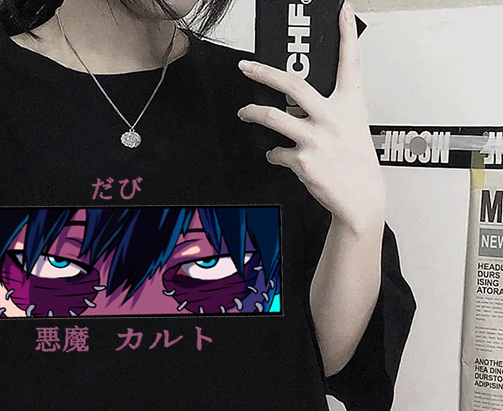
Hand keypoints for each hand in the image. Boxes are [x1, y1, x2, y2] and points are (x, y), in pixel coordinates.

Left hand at [236, 1, 384, 232]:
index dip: (346, 35)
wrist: (360, 198)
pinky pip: (277, 152)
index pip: (350, 62)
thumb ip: (331, 109)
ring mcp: (316, 138)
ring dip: (253, 112)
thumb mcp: (353, 126)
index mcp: (350, 104)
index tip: (342, 10)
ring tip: (244, 112)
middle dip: (264, 72)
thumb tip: (300, 103)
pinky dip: (273, 154)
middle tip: (246, 66)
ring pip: (274, 117)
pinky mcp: (303, 161)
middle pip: (293, 84)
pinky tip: (277, 156)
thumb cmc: (355, 162)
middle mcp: (332, 117)